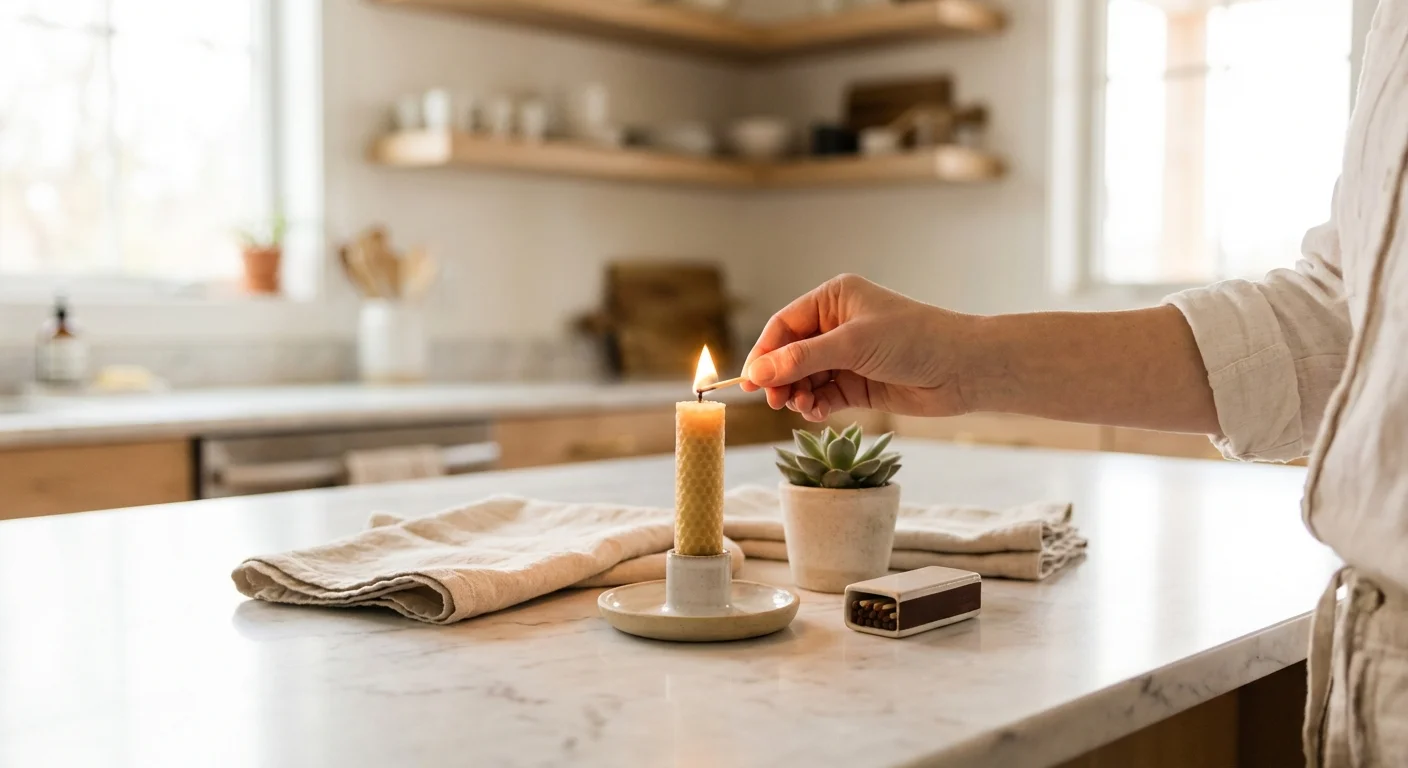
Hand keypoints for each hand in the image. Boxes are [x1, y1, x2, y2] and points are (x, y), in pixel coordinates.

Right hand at [741, 274, 977, 421]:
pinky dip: (816, 405)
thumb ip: (802, 359)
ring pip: (805, 378)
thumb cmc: (913, 340)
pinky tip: (817, 413)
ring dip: (798, 394)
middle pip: (790, 354)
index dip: (764, 352)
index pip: (784, 325)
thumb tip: (759, 372)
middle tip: (774, 401)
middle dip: (780, 378)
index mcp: (833, 299)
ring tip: (801, 408)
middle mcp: (837, 325)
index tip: (750, 381)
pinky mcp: (858, 384)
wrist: (962, 368)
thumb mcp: (852, 344)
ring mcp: (847, 356)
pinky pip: (824, 395)